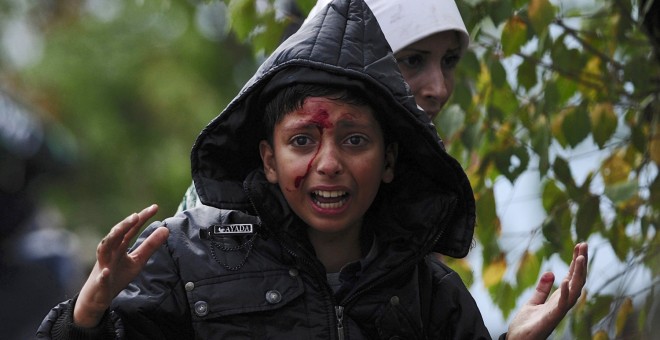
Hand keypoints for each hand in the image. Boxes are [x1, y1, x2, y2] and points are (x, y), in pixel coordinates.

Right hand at [73, 204, 169, 327]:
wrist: (98, 297)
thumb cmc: (118, 275)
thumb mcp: (138, 260)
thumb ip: (150, 245)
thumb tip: (166, 229)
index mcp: (119, 246)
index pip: (131, 229)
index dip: (142, 218)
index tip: (155, 207)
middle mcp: (110, 252)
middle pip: (116, 235)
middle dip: (125, 225)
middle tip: (136, 216)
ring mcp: (103, 266)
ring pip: (104, 250)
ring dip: (111, 239)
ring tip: (120, 230)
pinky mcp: (100, 283)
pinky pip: (101, 279)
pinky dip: (103, 276)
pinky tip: (106, 272)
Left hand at [506, 242, 587, 339]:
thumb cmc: (526, 325)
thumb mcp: (533, 302)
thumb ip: (542, 289)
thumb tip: (550, 272)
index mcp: (558, 299)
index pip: (572, 277)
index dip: (577, 262)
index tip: (580, 245)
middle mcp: (562, 304)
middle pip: (577, 280)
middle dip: (581, 263)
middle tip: (584, 244)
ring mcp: (558, 311)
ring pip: (574, 291)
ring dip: (578, 274)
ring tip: (580, 257)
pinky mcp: (551, 319)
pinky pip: (562, 305)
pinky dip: (566, 293)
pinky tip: (567, 280)